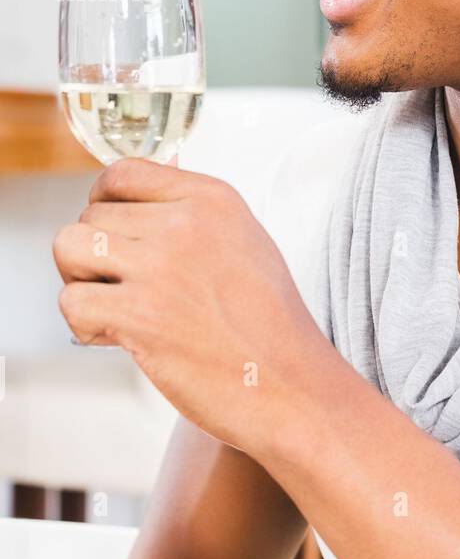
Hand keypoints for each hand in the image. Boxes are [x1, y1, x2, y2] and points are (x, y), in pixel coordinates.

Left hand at [53, 157, 337, 453]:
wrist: (293, 386)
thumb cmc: (270, 324)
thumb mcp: (246, 242)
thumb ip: (196, 212)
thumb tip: (155, 172)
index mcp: (213, 199)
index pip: (124, 173)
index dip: (103, 203)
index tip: (114, 236)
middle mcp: (186, 224)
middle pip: (90, 215)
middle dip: (97, 256)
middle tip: (130, 292)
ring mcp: (162, 266)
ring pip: (68, 247)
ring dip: (81, 282)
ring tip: (116, 308)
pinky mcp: (140, 314)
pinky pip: (71, 301)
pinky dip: (86, 325)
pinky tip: (122, 339)